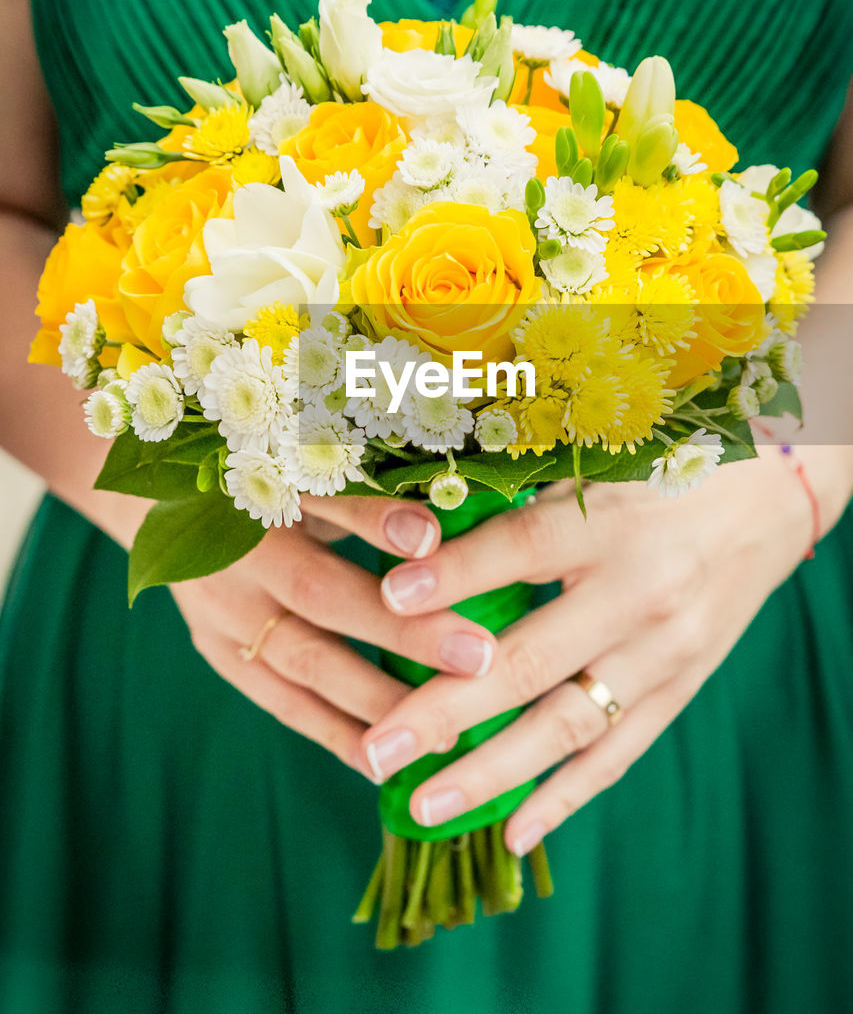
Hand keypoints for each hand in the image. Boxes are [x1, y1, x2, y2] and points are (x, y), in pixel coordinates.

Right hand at [170, 494, 497, 775]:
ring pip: (302, 670)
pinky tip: (381, 763)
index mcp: (257, 509)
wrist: (156, 502)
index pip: (332, 534)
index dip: (389, 549)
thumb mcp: (298, 468)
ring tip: (444, 734)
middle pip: (323, 606)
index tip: (455, 572)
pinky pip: (281, 702)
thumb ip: (360, 502)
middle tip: (480, 662)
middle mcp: (235, 568)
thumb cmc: (256, 474)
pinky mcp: (221, 655)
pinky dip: (332, 733)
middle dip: (403, 637)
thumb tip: (430, 532)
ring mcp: (222, 620)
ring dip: (373, 703)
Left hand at [359, 448, 849, 849]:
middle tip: (377, 750)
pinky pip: (619, 753)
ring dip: (492, 774)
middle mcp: (641, 594)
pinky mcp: (683, 688)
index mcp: (610, 523)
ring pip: (568, 727)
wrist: (772, 493)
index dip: (449, 578)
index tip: (384, 601)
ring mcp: (667, 652)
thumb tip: (417, 538)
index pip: (517, 551)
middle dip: (445, 713)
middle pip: (529, 662)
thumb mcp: (595, 462)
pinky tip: (513, 832)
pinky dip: (565, 797)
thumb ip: (518, 500)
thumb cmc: (664, 466)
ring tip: (424, 807)